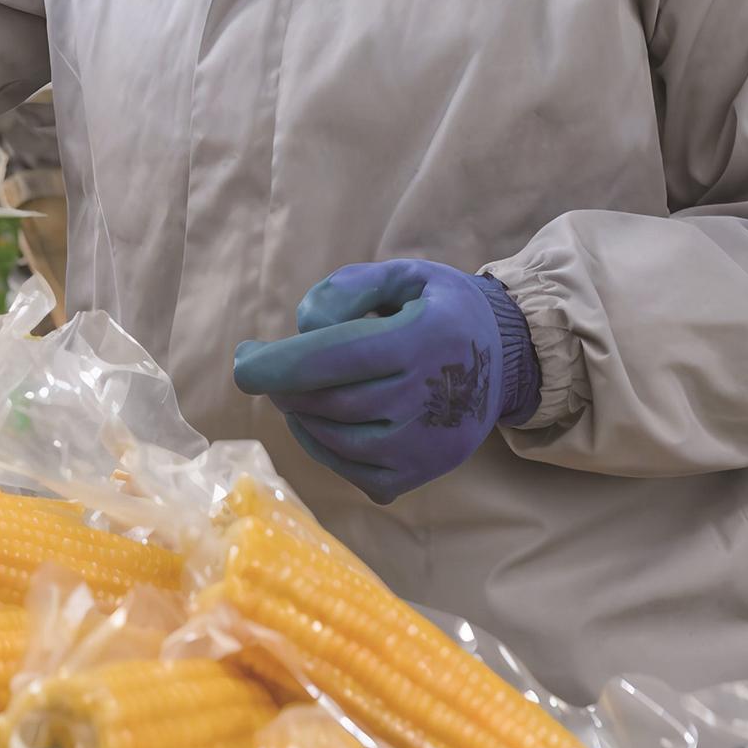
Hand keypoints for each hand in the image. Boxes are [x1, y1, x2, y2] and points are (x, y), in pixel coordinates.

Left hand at [232, 258, 537, 504]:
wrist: (505, 359)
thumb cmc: (438, 310)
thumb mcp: (403, 274)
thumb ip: (347, 288)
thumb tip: (305, 327)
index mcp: (421, 341)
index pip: (332, 359)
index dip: (275, 364)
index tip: (242, 362)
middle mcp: (426, 398)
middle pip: (325, 400)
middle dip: (282, 384)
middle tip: (267, 366)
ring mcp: (424, 445)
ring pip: (331, 437)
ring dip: (299, 413)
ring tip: (299, 388)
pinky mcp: (419, 473)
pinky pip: (348, 468)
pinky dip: (320, 444)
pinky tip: (320, 419)